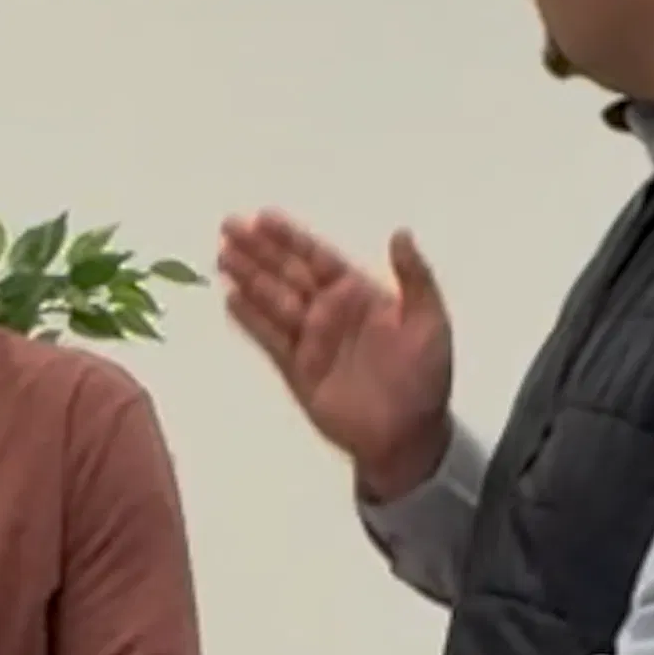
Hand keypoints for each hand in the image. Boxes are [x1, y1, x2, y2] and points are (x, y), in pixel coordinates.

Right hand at [218, 214, 453, 498]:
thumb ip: (415, 278)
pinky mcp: (297, 371)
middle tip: (228, 226)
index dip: (291, 238)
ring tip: (223, 257)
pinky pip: (270, 340)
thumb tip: (400, 233)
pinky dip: (251, 321)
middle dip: (258, 251)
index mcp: (360, 295)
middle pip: (287, 273)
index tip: (263, 218)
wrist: (407, 436)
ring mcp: (311, 341)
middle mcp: (330, 312)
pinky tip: (232, 300)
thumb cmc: (424, 378)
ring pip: (273, 301)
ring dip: (248, 278)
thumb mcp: (430, 322)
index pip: (318, 258)